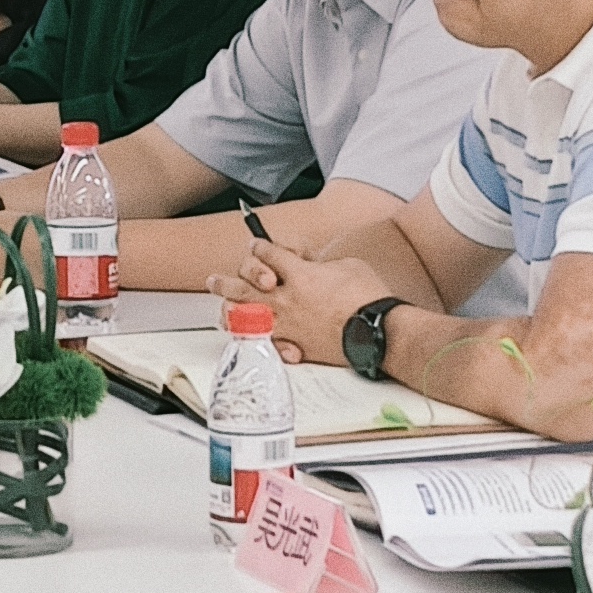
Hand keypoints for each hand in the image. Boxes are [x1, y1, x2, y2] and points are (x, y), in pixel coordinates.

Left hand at [231, 234, 396, 367]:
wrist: (378, 330)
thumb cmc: (368, 296)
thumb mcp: (348, 264)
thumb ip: (324, 263)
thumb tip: (316, 265)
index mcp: (300, 273)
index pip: (267, 253)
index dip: (259, 247)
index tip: (257, 246)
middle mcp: (286, 298)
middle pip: (244, 285)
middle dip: (226, 281)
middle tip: (213, 281)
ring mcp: (288, 324)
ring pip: (246, 316)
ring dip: (229, 310)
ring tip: (220, 309)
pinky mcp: (296, 346)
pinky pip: (266, 343)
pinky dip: (254, 340)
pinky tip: (244, 337)